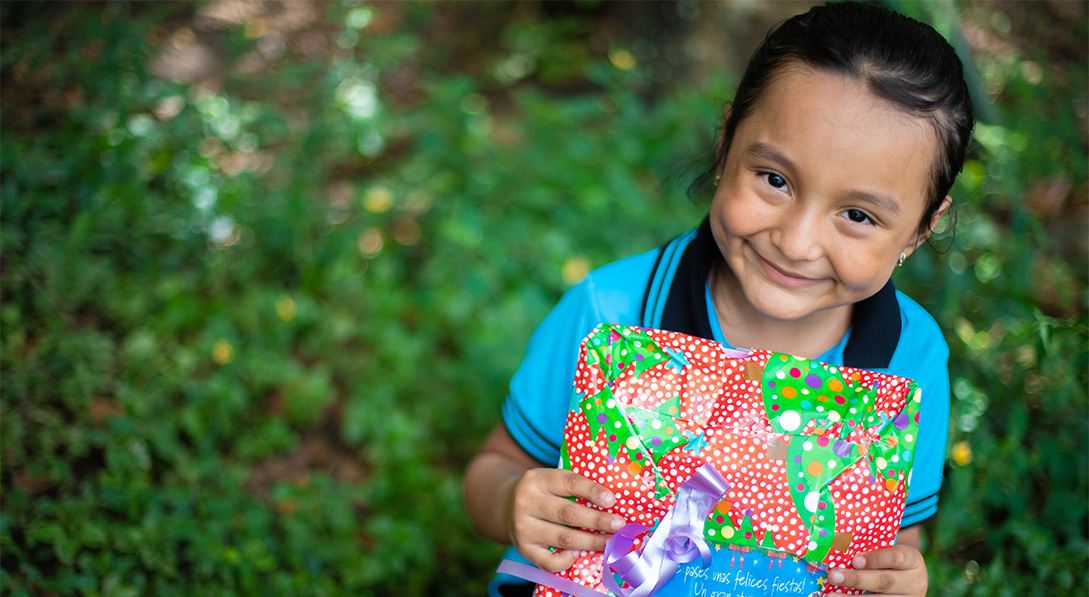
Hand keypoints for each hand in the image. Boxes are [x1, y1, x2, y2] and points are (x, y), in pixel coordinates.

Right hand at [505, 467, 626, 571]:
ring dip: (591, 541)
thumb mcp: (550, 480)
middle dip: (597, 520)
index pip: (568, 482)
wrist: (504, 506)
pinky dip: (566, 560)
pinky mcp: (523, 548)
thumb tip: (611, 502)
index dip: (592, 491)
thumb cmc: (540, 493)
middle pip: (568, 513)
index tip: (612, 500)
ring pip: (563, 538)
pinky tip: (578, 554)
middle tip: (619, 524)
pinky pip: (548, 561)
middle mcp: (526, 502)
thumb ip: (573, 487)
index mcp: (536, 479)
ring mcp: (523, 528)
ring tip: (610, 541)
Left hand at [825, 544, 926, 595]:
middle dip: (857, 580)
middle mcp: (915, 582)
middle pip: (884, 582)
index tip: (854, 561)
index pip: (896, 557)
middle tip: (833, 576)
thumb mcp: (888, 550)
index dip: (875, 559)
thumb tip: (838, 546)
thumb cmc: (890, 559)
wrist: (908, 578)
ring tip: (831, 595)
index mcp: (912, 560)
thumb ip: (870, 550)